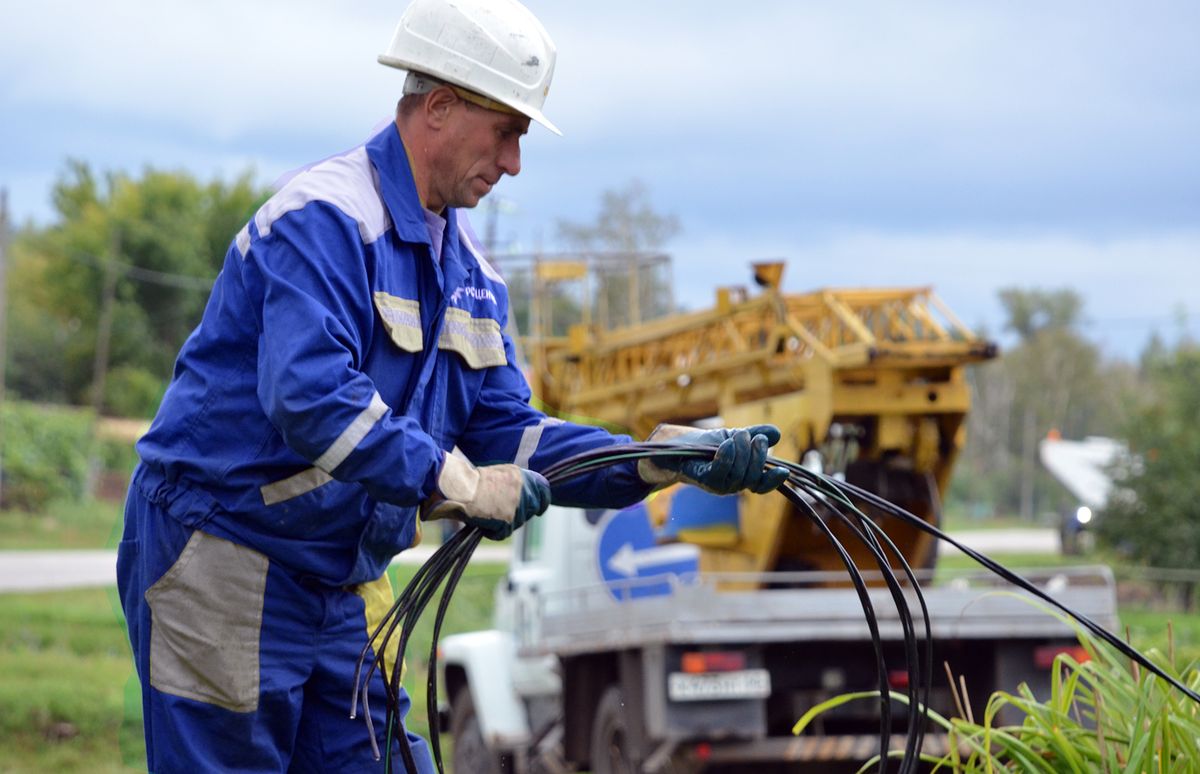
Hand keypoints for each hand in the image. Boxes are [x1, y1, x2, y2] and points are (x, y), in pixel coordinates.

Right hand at [423, 455, 550, 539]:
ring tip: (487, 513)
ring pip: (517, 523)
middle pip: (532, 510)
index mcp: (521, 476)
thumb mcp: (499, 475)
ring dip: (504, 523)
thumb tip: (526, 498)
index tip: (539, 508)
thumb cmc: (473, 483)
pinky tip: (483, 522)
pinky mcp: (507, 520)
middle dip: (519, 515)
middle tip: (501, 513)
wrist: (460, 489)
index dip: (543, 501)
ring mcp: (517, 506)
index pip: (544, 490)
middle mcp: (523, 490)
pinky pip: (503, 533)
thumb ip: (514, 485)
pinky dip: (493, 532)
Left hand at [638, 424, 788, 494]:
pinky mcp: (703, 479)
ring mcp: (717, 485)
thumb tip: (776, 434)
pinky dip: (727, 456)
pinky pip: (720, 472)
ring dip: (742, 452)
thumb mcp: (733, 437)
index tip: (783, 471)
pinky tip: (727, 443)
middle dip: (757, 455)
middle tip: (753, 436)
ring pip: (739, 474)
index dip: (773, 481)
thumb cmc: (703, 445)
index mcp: (741, 477)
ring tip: (738, 434)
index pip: (762, 485)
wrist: (673, 448)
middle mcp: (731, 485)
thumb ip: (754, 435)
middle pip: (753, 476)